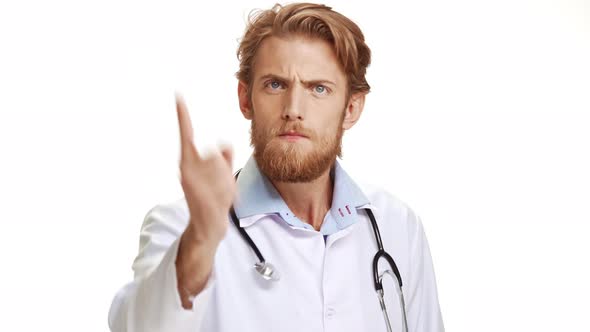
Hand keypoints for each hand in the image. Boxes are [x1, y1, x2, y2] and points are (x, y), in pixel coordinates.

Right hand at [176, 94, 235, 246]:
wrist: (209, 225)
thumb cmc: (216, 199)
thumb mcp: (224, 174)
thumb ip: (225, 157)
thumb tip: (224, 143)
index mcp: (189, 161)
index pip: (186, 133)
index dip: (183, 115)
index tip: (178, 96)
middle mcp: (185, 166)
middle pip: (216, 152)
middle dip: (224, 169)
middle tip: (220, 186)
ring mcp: (189, 177)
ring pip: (221, 165)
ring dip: (226, 181)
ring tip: (220, 195)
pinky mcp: (194, 189)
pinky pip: (218, 178)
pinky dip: (224, 189)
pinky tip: (220, 199)